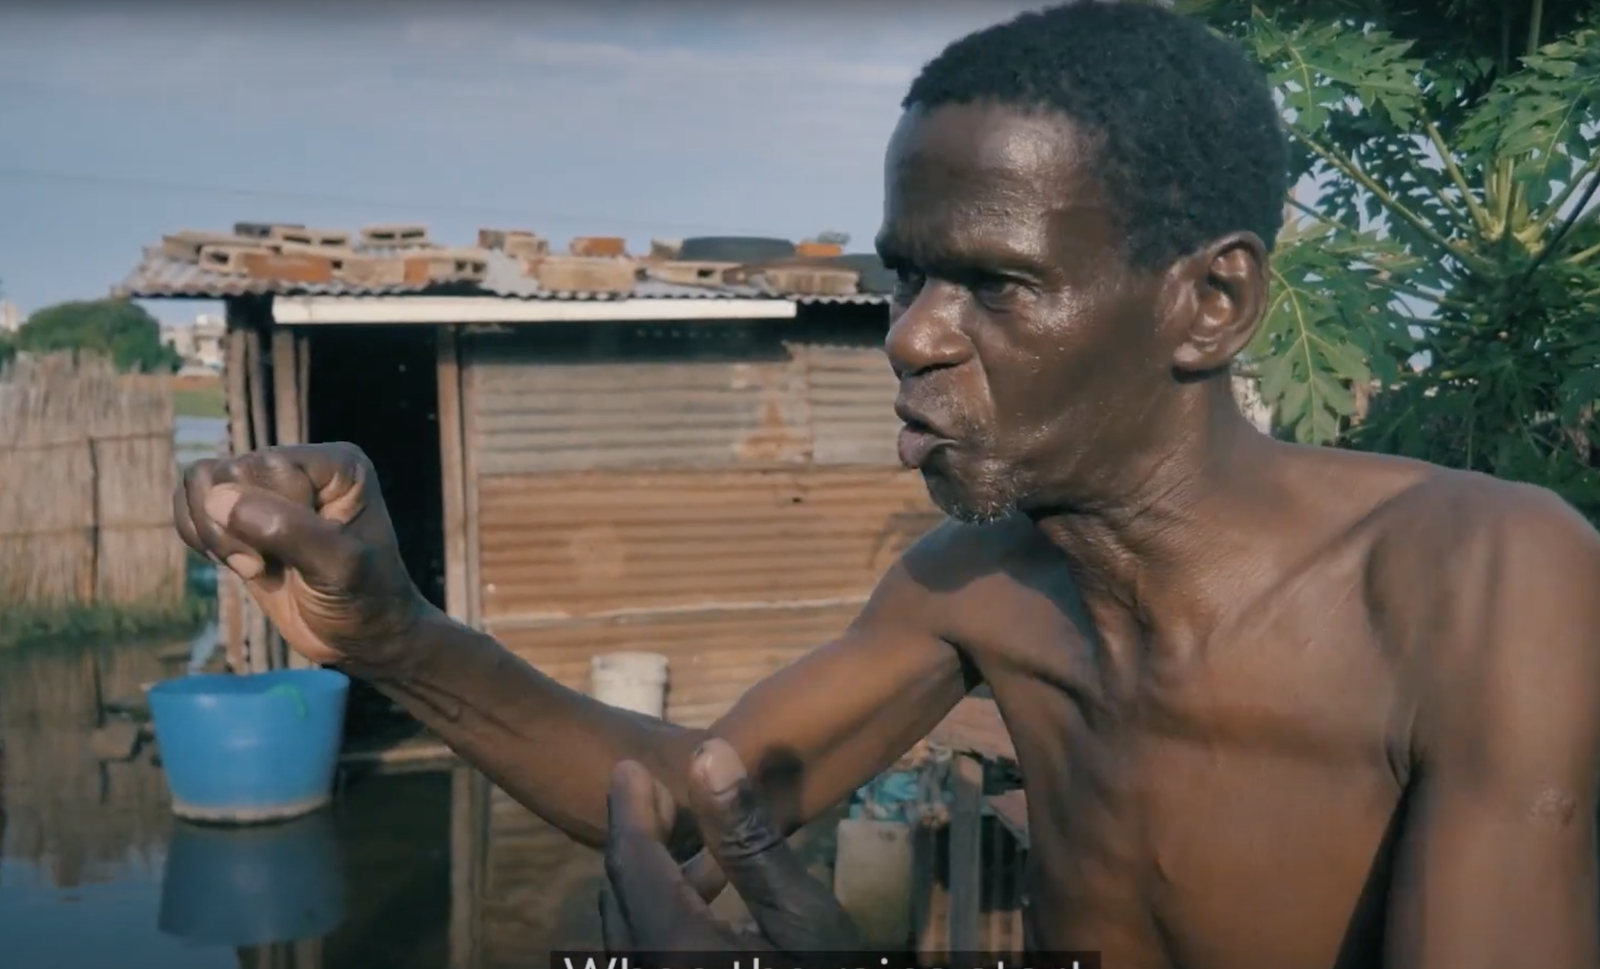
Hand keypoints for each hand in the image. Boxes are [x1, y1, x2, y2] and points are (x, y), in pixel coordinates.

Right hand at [172, 443, 429, 667]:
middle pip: (225, 473)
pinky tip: (234, 562)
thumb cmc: (364, 599)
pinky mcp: (242, 515)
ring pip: (201, 484)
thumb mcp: (339, 567)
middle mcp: (301, 466)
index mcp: (336, 465)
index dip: (264, 514)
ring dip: (213, 533)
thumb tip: (218, 497)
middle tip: (263, 566)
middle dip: (232, 529)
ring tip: (253, 565)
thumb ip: (286, 529)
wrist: (360, 637)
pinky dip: (199, 535)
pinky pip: (191, 504)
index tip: (293, 556)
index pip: (265, 466)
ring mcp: (269, 489)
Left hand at [600, 739, 861, 953]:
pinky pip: (643, 955)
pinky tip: (708, 901)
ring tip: (698, 845)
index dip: (628, 808)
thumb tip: (709, 755)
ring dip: (652, 880)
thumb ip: (747, 837)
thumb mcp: (801, 914)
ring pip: (626, 929)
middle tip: (659, 794)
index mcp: (674, 950)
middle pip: (620, 894)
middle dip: (637, 840)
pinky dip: (662, 917)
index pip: (630, 861)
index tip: (631, 767)